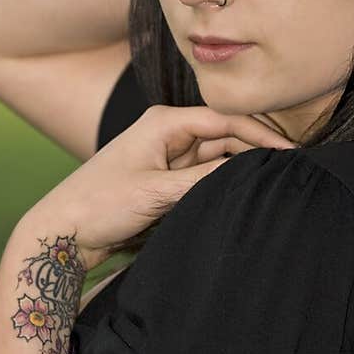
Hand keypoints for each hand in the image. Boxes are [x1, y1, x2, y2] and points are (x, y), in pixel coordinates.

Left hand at [22, 105, 297, 271]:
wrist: (62, 233)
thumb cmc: (100, 205)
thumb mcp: (157, 192)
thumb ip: (205, 179)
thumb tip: (250, 171)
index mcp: (164, 122)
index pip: (225, 121)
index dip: (261, 136)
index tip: (292, 154)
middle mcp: (168, 134)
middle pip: (226, 137)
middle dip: (256, 152)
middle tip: (292, 172)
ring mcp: (167, 157)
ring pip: (217, 158)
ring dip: (240, 170)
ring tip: (273, 186)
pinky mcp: (165, 180)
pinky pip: (204, 177)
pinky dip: (223, 184)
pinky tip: (244, 195)